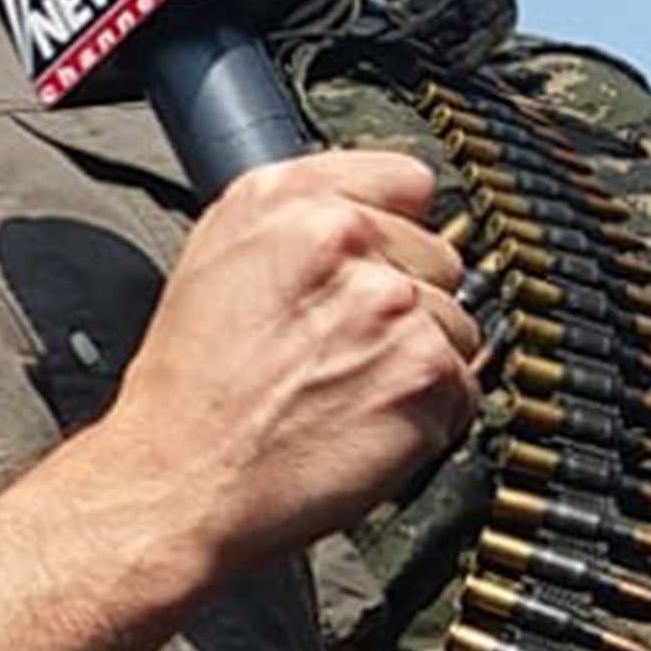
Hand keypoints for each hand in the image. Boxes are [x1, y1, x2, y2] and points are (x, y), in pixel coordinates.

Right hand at [91, 150, 479, 577]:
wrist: (183, 472)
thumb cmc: (191, 382)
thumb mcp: (215, 259)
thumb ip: (293, 222)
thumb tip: (364, 214)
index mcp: (281, 197)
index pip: (406, 178)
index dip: (398, 226)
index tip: (385, 256)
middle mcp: (338, 234)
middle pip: (439, 254)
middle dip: (410, 298)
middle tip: (346, 341)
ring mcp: (388, 299)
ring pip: (458, 322)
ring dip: (420, 358)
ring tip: (349, 385)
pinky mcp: (425, 368)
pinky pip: (467, 384)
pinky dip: (433, 412)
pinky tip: (369, 418)